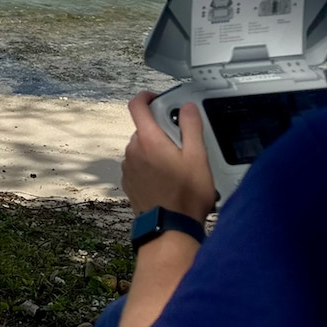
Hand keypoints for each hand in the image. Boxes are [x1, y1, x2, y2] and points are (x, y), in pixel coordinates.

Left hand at [120, 91, 216, 221]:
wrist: (170, 229)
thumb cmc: (185, 196)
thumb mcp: (198, 157)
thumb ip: (191, 127)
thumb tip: (187, 108)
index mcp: (148, 139)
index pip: (137, 105)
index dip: (147, 97)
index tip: (158, 99)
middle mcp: (133, 151)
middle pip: (144, 129)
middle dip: (162, 131)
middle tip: (182, 145)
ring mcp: (128, 168)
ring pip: (142, 149)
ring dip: (156, 151)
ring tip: (178, 168)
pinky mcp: (129, 183)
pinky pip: (139, 166)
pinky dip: (150, 167)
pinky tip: (168, 181)